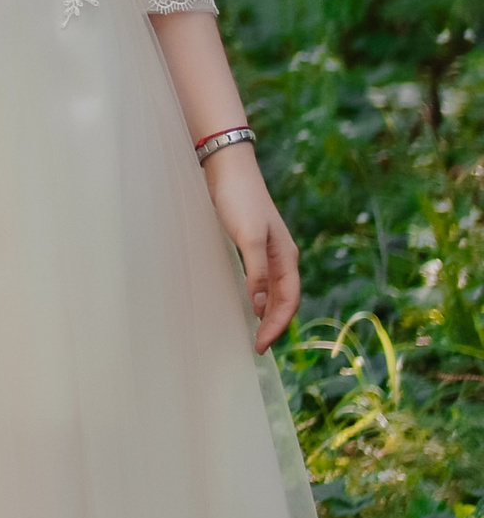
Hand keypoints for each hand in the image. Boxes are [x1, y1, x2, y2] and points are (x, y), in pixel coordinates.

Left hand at [205, 145, 300, 350]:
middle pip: (284, 300)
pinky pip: (262, 280)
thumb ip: (257, 271)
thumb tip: (259, 306)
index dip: (276, 326)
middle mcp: (282, 257)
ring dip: (268, 314)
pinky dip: (259, 297)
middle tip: (258, 348)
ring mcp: (269, 251)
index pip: (288, 301)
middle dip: (274, 325)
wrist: (229, 169)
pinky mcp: (253, 244)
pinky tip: (249, 304)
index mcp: (286, 257)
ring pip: (274, 291)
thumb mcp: (248, 238)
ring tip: (257, 334)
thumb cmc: (239, 201)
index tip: (260, 346)